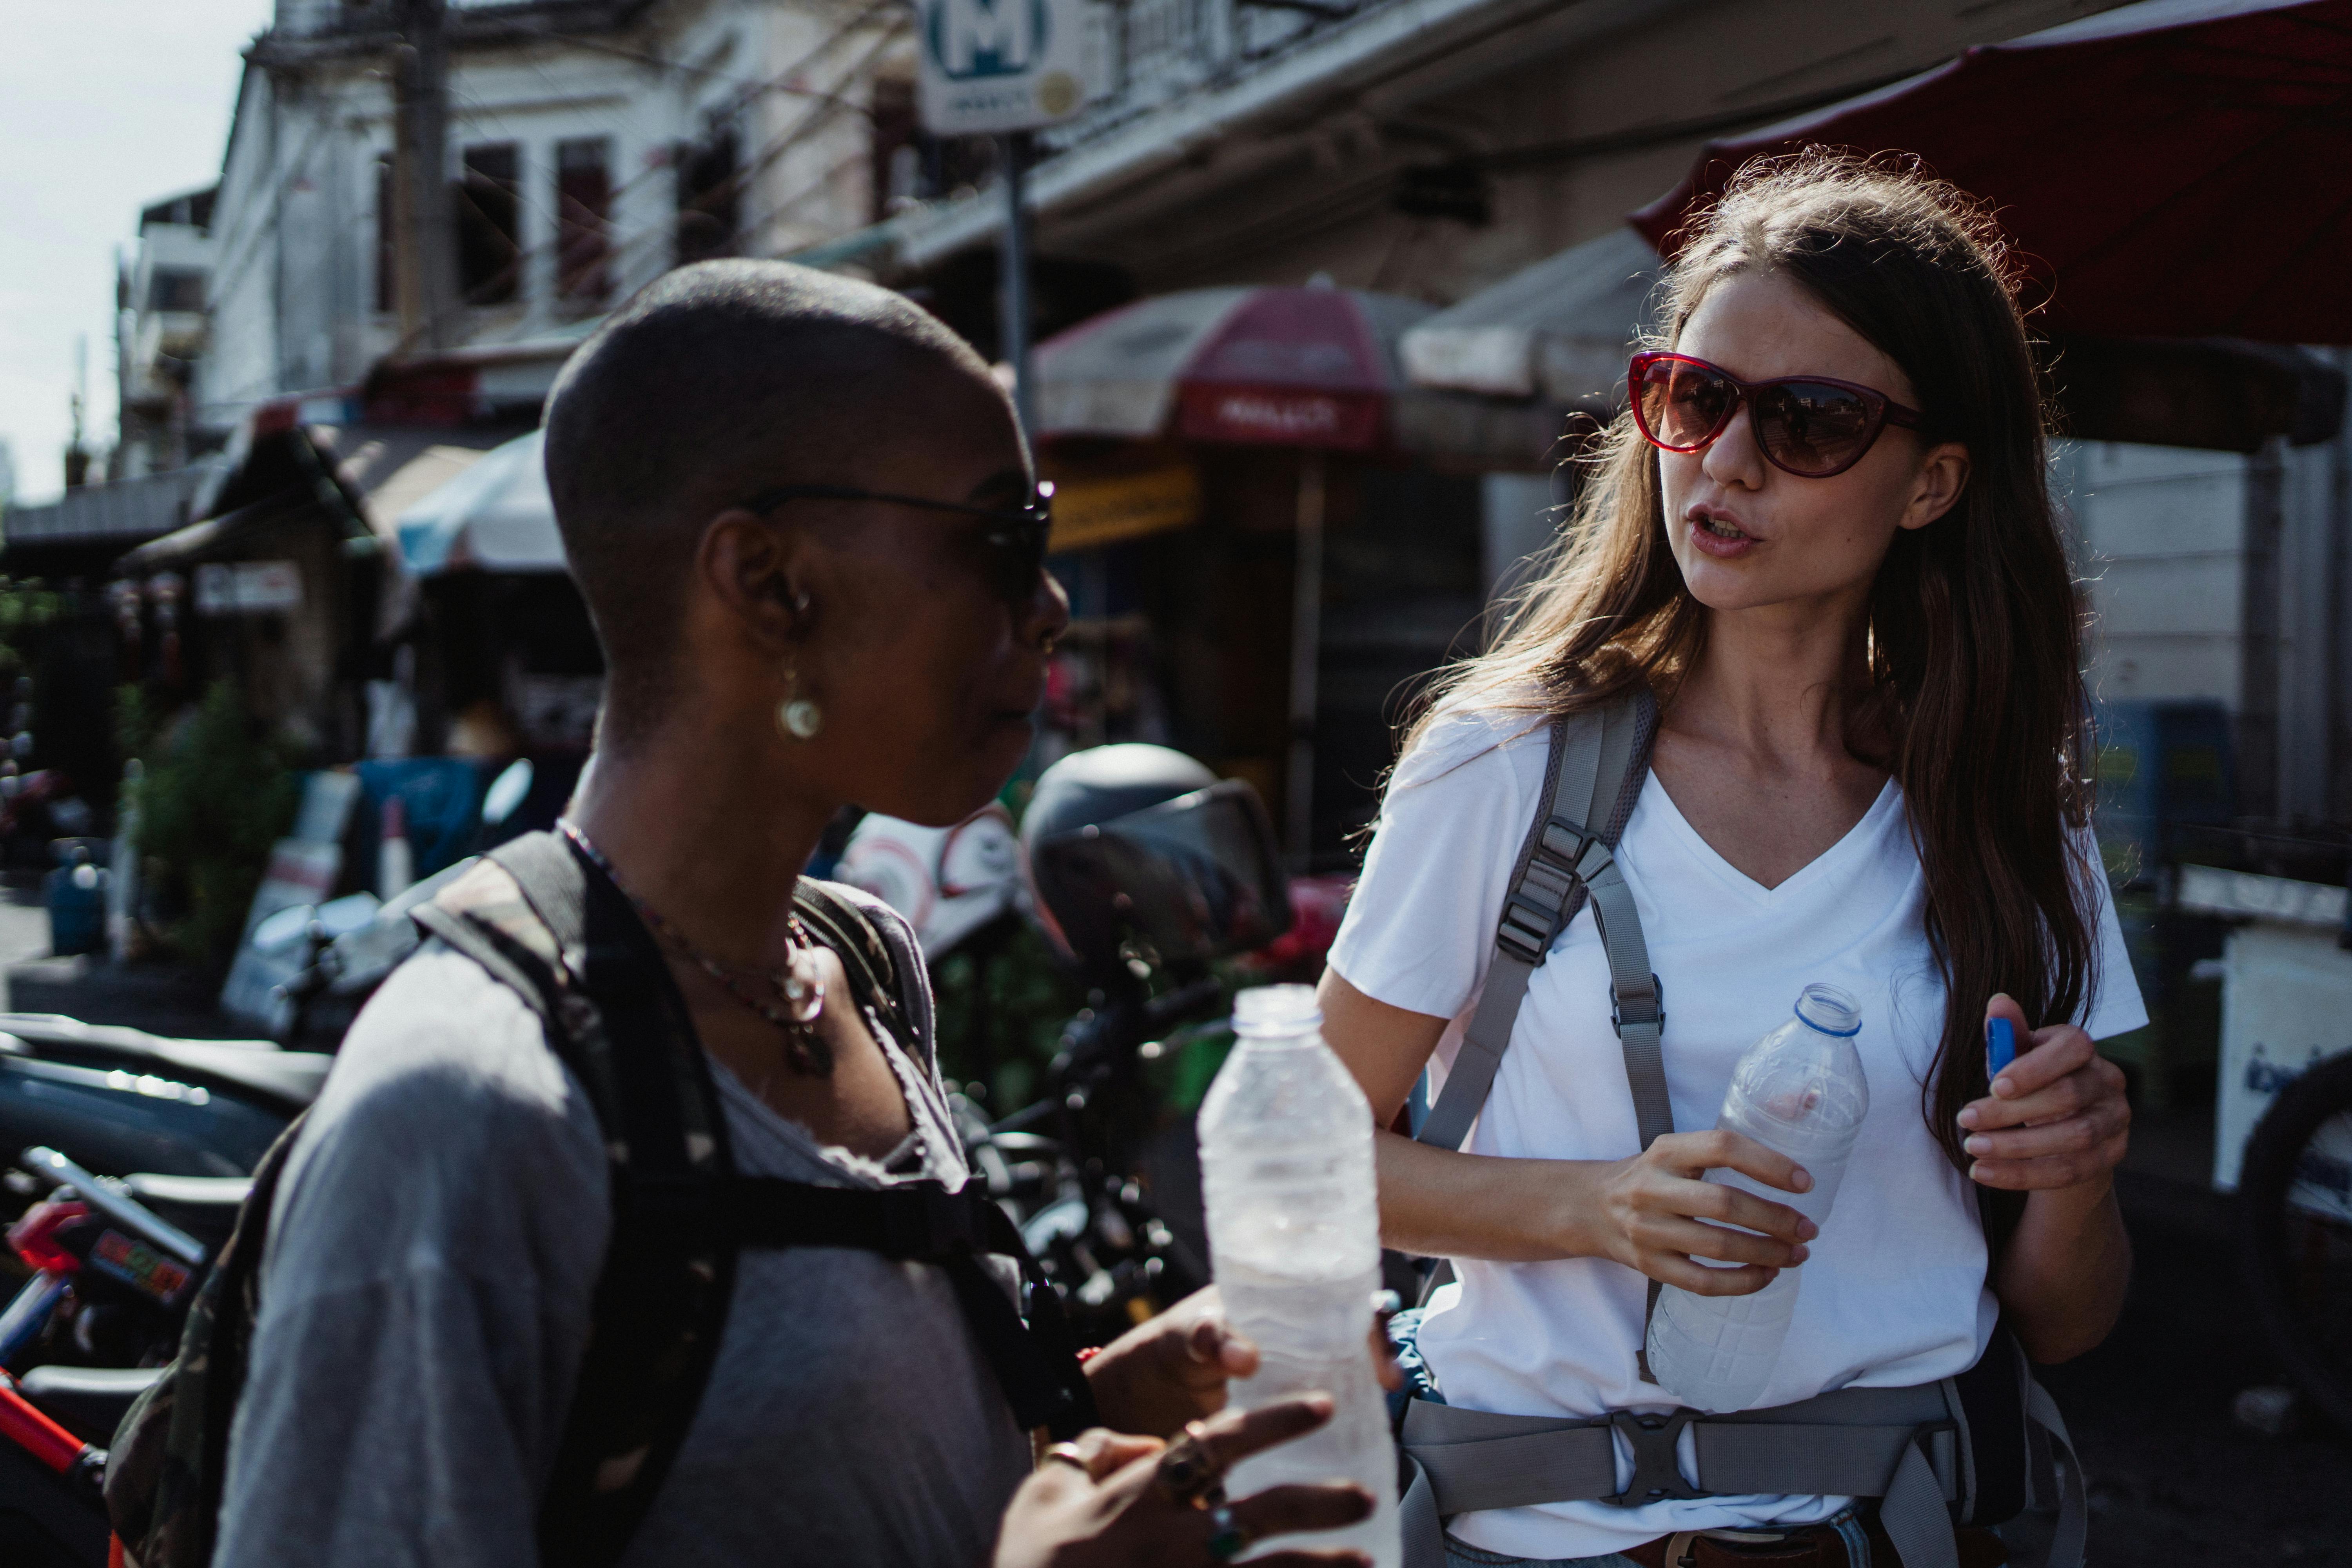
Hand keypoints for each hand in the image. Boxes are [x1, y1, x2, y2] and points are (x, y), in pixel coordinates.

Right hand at [992, 1397, 1374, 1567]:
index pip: (1217, 1446)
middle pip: (1258, 1515)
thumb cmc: (1026, 1560)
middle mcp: (1167, 1543)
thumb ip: (1093, 1453)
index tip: (1323, 1405)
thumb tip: (1144, 1443)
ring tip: (1364, 1559)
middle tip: (1366, 1493)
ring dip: (1321, 1567)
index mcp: (1135, 1498)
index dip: (1274, 1422)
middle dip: (1318, 1502)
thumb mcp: (1043, 1492)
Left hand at [1086, 1287, 1406, 1438]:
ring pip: (1339, 1374)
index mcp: (1262, 1303)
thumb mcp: (1174, 1341)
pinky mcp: (1277, 1417)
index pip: (1328, 1291)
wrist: (1129, 1408)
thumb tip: (1246, 1356)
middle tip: (1386, 1379)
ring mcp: (1284, 1375)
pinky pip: (1317, 1414)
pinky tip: (1352, 1443)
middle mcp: (1283, 1335)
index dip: (1359, 1309)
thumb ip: (1204, 1339)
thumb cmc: (1152, 1359)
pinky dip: (1340, 1424)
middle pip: (1346, 1332)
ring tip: (1378, 1412)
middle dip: (1373, 1349)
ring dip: (1362, 1389)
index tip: (1373, 1331)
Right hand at [1591, 1130, 1816, 1294]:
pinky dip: (1742, 1282)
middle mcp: (1652, 1188)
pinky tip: (1767, 1275)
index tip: (1804, 1183)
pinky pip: (1703, 1282)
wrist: (1589, 1207)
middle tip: (1808, 1229)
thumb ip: (1719, 1153)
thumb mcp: (1674, 1151)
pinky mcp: (1649, 1265)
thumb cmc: (1649, 1177)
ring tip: (1797, 1254)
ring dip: (1768, 1253)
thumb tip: (1792, 1169)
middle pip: (1725, 1204)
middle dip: (1776, 1220)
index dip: (1769, 1163)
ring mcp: (1648, 1230)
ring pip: (1718, 1247)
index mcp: (1665, 1151)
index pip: (1722, 1147)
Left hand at [1960, 994, 2128, 1191]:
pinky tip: (1985, 1172)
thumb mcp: (2016, 1057)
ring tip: (1972, 1149)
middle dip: (2012, 1112)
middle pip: (2068, 1096)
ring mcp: (2116, 1120)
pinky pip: (2070, 1170)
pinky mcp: (2112, 1154)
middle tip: (1965, 1121)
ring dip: (2017, 1148)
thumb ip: (2008, 1034)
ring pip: (2074, 1138)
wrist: (2061, 1128)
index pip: (2073, 1048)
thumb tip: (1998, 1002)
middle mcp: (2108, 1081)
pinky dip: (2023, 1174)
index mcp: (2082, 1048)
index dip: (2035, 1068)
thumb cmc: (2031, 1083)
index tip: (1994, 1086)